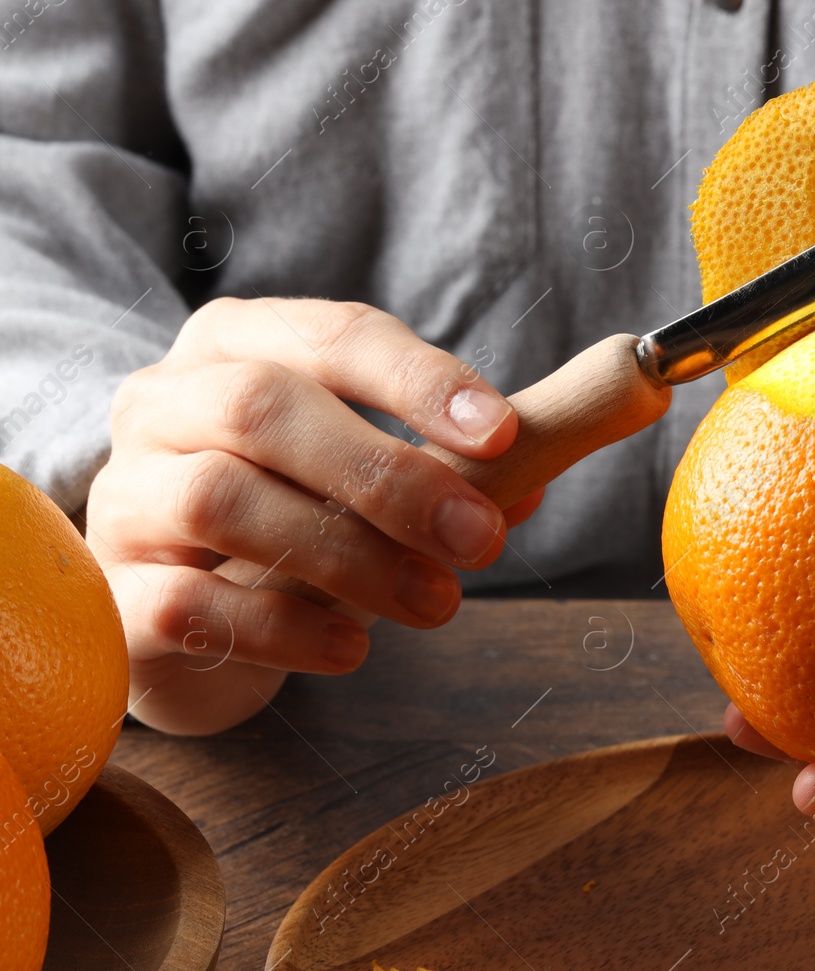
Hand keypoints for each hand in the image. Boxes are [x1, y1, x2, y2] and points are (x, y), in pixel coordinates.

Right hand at [89, 298, 541, 734]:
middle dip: (389, 475)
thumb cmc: (293, 516)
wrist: (178, 614)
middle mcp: (165, 402)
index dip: (420, 380)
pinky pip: (186, 602)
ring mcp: (125, 496)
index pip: (333, 335)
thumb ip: (455, 464)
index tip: (504, 431)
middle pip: (263, 408)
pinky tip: (350, 648)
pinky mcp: (110, 595)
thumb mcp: (371, 474)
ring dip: (347, 556)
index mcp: (240, 345)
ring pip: (220, 500)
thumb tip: (536, 474)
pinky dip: (281, 628)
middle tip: (481, 540)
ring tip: (435, 604)